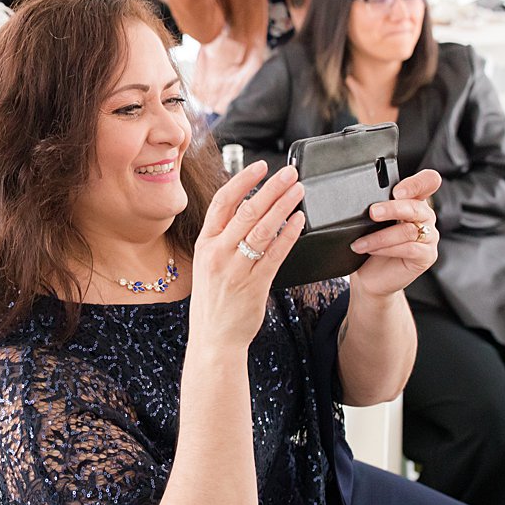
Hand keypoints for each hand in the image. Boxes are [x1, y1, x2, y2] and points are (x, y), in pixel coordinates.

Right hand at [188, 162, 306, 352]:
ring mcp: (236, 269)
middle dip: (271, 188)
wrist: (214, 338)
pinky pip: (275, 254)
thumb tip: (246, 206)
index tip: (260, 166)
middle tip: (290, 173)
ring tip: (298, 191)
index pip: (222, 202)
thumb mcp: (207, 262)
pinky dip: (289, 234)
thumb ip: (223, 236)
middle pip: (246, 211)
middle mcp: (218, 253)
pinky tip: (299, 221)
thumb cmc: (214, 300)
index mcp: (205, 243)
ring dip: (283, 206)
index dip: (242, 181)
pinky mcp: (255, 285)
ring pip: (263, 229)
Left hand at [348, 170, 439, 297]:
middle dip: (392, 209)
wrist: (372, 276)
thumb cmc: (373, 245)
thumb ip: (378, 206)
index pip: (428, 182)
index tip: (397, 191)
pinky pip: (409, 248)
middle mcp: (425, 217)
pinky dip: (387, 248)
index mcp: (414, 201)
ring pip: (408, 230)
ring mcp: (429, 237)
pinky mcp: (427, 256)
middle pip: (415, 207)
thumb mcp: (373, 222)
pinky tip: (372, 250)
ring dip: (381, 236)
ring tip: (362, 242)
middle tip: (373, 213)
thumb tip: (362, 197)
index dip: (417, 183)